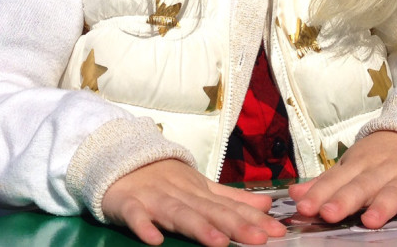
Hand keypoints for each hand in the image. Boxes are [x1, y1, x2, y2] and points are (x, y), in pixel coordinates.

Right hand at [101, 159, 285, 245]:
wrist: (118, 158)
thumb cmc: (163, 177)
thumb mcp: (199, 186)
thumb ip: (231, 198)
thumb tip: (267, 204)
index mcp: (199, 191)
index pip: (230, 206)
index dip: (253, 219)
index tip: (278, 232)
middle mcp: (180, 194)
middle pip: (209, 210)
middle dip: (234, 225)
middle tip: (259, 240)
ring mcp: (154, 198)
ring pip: (178, 213)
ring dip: (197, 226)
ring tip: (218, 242)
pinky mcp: (128, 203)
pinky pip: (135, 215)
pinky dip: (143, 225)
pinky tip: (154, 239)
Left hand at [288, 131, 396, 228]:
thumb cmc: (382, 157)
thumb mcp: (352, 164)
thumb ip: (325, 183)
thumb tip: (294, 195)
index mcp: (358, 165)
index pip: (335, 180)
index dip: (319, 194)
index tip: (303, 208)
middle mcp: (381, 170)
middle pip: (361, 185)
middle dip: (344, 200)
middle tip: (328, 214)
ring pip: (394, 191)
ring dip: (382, 206)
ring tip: (369, 221)